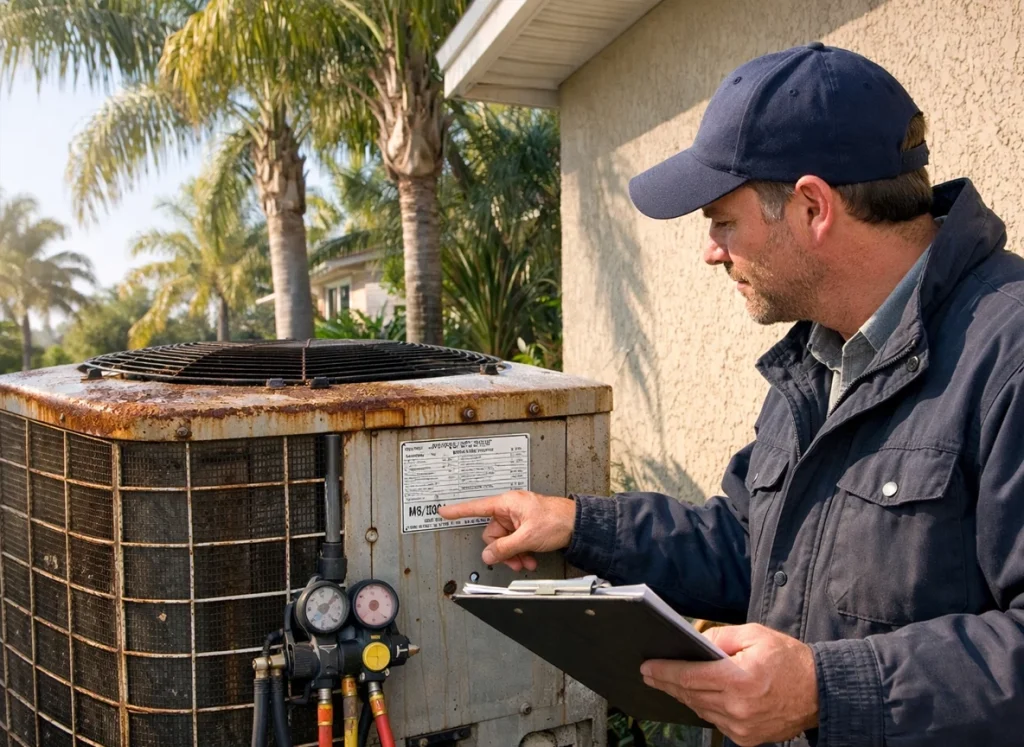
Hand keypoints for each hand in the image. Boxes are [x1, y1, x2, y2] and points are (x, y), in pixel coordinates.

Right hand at [437, 491, 575, 571]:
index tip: (443, 511)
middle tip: (514, 561)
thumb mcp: (527, 537)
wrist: (578, 524)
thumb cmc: (557, 520)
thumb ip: (505, 548)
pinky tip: (531, 559)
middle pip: (493, 533)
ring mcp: (518, 518)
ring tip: (527, 562)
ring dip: (514, 554)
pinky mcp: (526, 526)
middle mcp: (510, 509)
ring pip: (505, 541)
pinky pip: (515, 541)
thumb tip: (488, 555)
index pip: (476, 507)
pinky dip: (521, 552)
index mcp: (507, 503)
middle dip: (503, 551)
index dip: (458, 511)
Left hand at [641, 624, 817, 746]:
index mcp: (739, 679)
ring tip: (668, 682)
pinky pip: (716, 721)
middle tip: (650, 674)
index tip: (647, 667)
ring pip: (701, 709)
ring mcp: (742, 726)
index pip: (690, 676)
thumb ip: (722, 636)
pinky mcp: (747, 738)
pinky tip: (695, 696)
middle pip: (690, 695)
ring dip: (683, 696)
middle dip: (667, 683)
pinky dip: (704, 707)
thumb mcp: (755, 635)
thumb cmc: (789, 660)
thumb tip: (696, 642)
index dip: (665, 672)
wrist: (820, 692)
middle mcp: (738, 707)